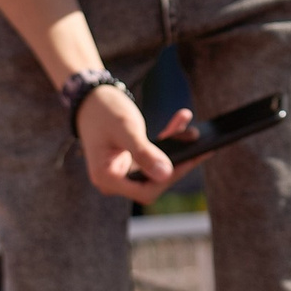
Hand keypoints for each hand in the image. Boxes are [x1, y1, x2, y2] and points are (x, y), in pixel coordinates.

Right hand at [75, 84, 193, 204]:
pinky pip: (154, 158)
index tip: (190, 159)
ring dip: (176, 149)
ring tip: (191, 129)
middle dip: (177, 162)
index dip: (168, 178)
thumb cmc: (103, 111)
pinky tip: (180, 122)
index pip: (145, 192)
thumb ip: (144, 152)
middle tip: (200, 143)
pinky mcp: (131, 163)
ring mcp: (123, 173)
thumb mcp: (126, 129)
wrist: (90, 98)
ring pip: (157, 170)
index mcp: (106, 178)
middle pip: (154, 183)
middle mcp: (114, 181)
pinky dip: (168, 141)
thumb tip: (165, 174)